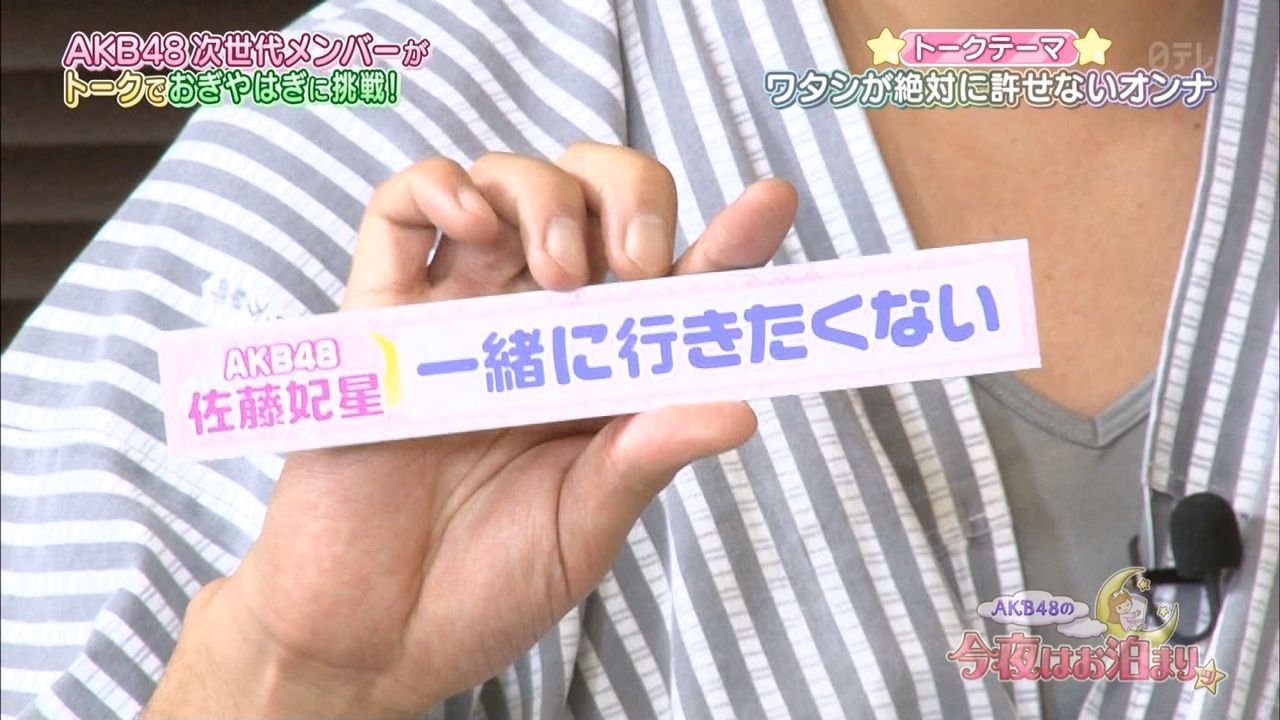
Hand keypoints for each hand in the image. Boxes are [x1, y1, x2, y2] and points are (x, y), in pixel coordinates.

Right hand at [145, 143, 797, 718]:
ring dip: (542, 193)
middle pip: (594, 195)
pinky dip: (436, 186)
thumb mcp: (585, 525)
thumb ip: (647, 458)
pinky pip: (397, 212)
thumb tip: (738, 406)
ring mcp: (456, 312)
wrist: (373, 639)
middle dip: (628, 195)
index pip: (679, 280)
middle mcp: (535, 324)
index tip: (771, 204)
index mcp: (603, 369)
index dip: (729, 236)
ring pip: (504, 182)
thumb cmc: (485, 585)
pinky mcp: (376, 318)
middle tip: (636, 261)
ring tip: (556, 268)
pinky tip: (467, 221)